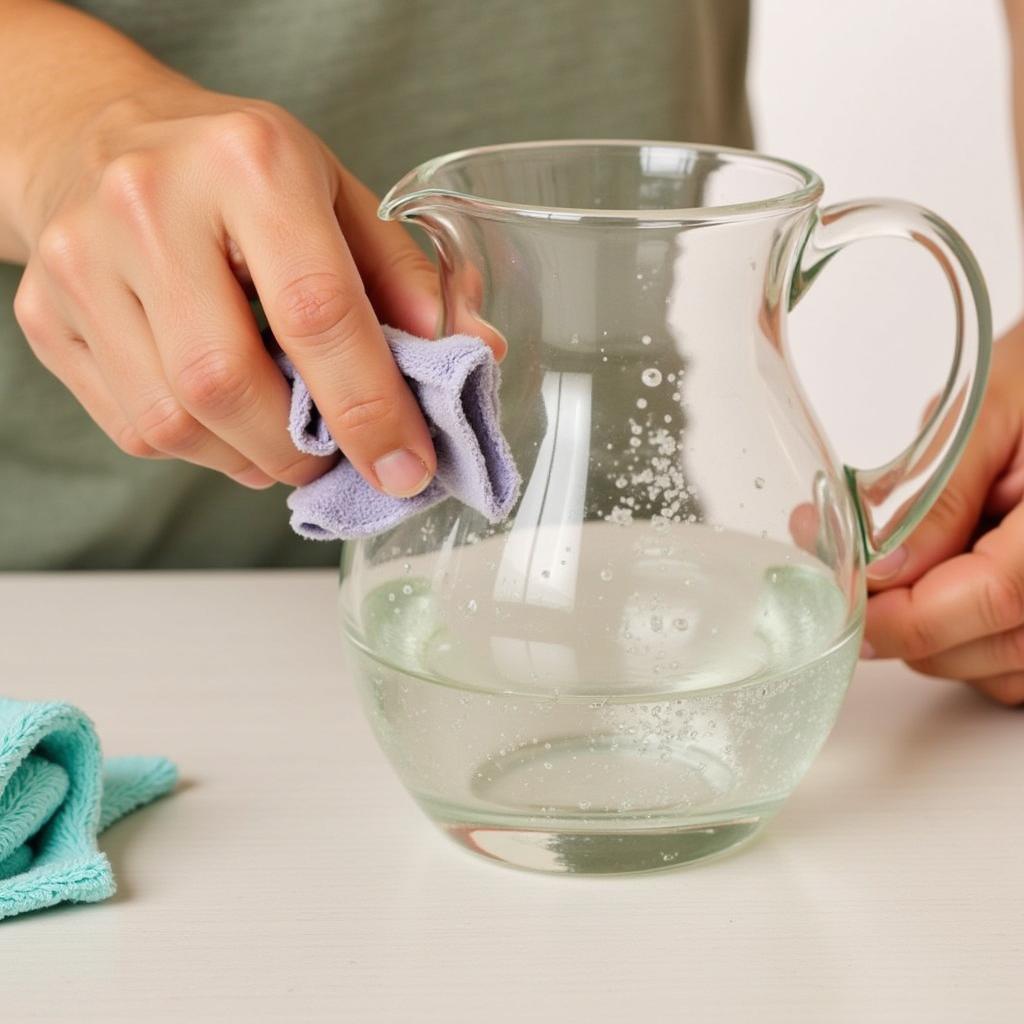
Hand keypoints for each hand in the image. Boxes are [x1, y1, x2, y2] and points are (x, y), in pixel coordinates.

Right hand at [12, 82, 502, 492]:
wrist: (97, 137)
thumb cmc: (234, 171)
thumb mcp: (334, 194)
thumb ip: (404, 277)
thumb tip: (468, 353)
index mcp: (249, 164)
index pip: (318, 312)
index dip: (371, 409)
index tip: (407, 467)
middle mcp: (150, 205)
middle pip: (228, 383)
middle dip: (301, 451)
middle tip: (338, 459)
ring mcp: (81, 262)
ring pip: (173, 422)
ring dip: (250, 458)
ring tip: (284, 436)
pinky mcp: (44, 314)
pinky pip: (133, 428)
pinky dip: (201, 448)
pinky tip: (226, 417)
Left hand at [863, 319, 1023, 705]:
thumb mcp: (992, 412)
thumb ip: (940, 494)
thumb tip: (884, 565)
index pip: (992, 599)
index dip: (902, 614)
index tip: (841, 597)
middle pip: (984, 646)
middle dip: (900, 619)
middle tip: (844, 565)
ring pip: (993, 668)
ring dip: (931, 634)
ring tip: (899, 564)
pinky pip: (1013, 668)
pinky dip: (966, 642)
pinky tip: (945, 581)